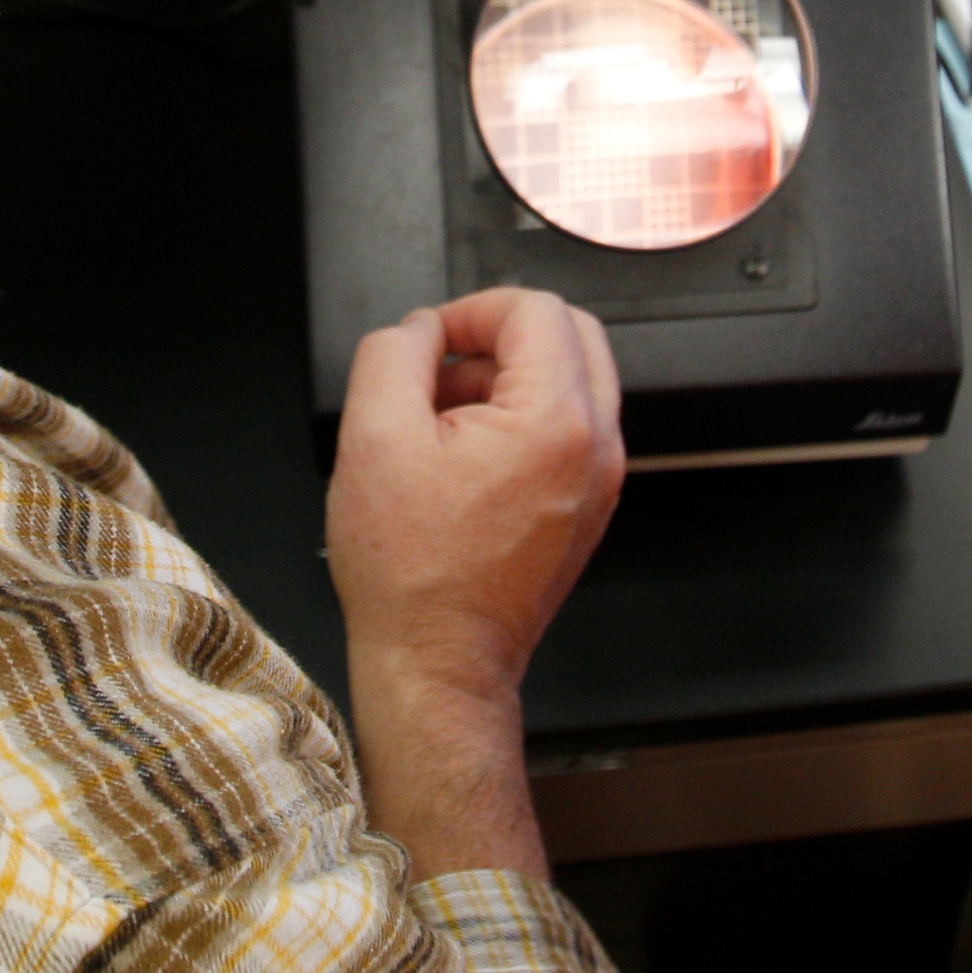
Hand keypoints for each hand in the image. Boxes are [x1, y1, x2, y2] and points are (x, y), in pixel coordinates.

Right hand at [328, 288, 625, 701]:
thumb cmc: (411, 573)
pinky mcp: (586, 507)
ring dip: (506, 380)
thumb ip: (394, 353)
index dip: (470, 310)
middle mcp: (597, 448)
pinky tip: (461, 461)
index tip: (431, 341)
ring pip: (569, 381)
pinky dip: (520, 422)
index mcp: (557, 421)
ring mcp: (599, 481)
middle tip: (440, 369)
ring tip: (439, 425)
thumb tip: (418, 329)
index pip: (535, 310)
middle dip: (498, 337)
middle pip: (570, 334)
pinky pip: (566, 431)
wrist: (438, 663)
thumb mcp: (372, 436)